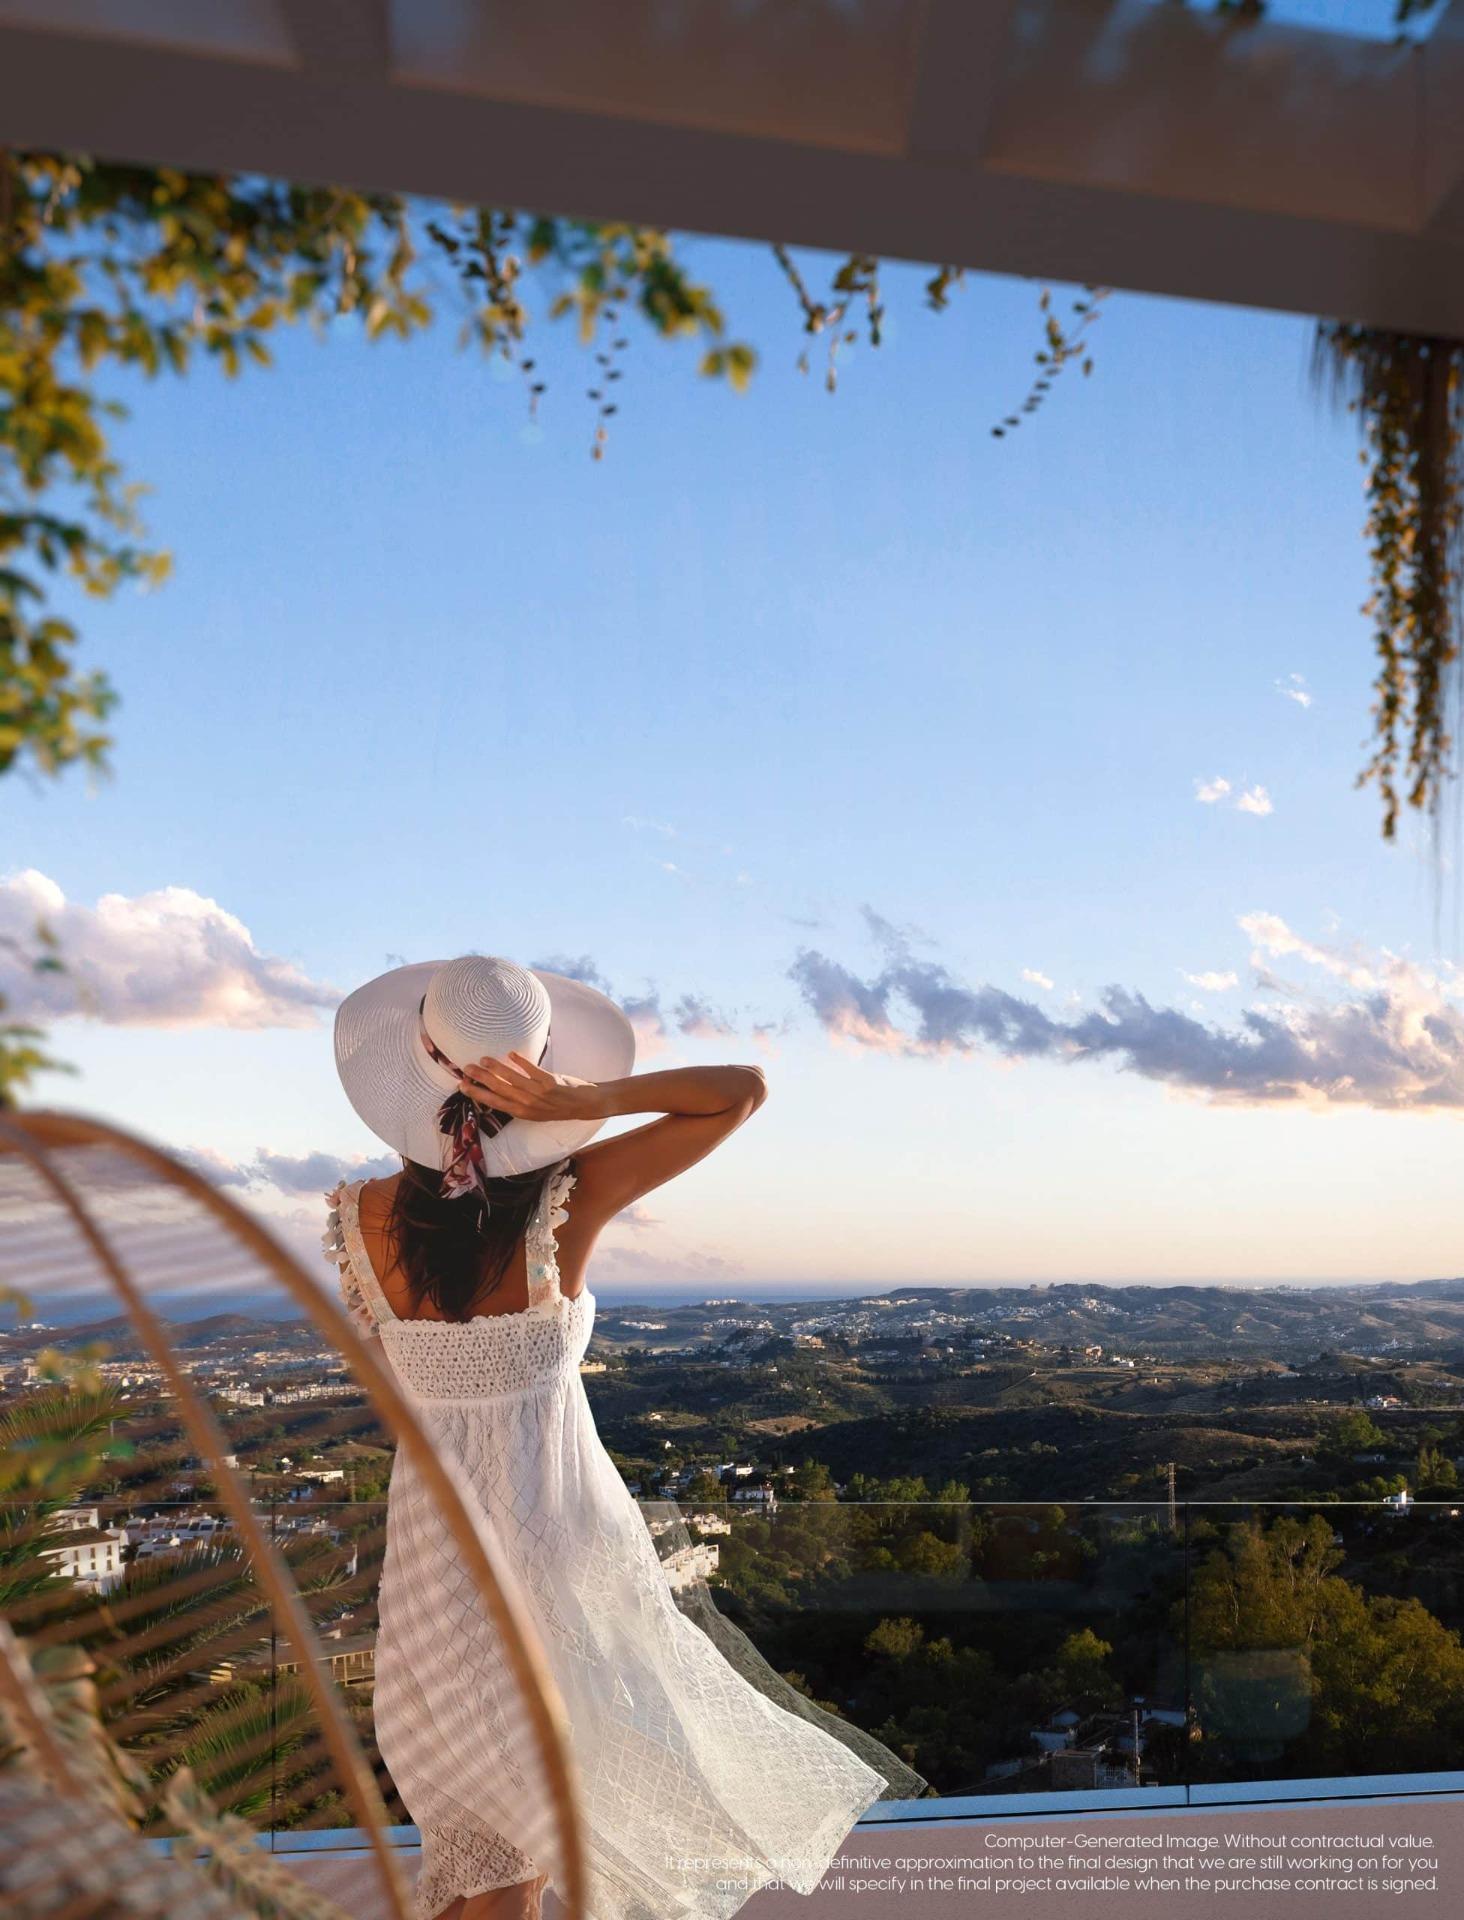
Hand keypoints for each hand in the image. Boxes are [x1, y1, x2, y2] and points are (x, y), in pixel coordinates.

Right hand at [458, 1051, 608, 1121]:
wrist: (586, 1105)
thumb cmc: (559, 1107)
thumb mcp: (536, 1110)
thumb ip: (519, 1101)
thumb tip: (500, 1087)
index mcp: (523, 1113)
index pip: (495, 1103)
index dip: (478, 1094)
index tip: (463, 1085)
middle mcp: (529, 1104)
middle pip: (499, 1090)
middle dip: (481, 1079)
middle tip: (466, 1068)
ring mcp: (539, 1093)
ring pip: (512, 1079)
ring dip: (496, 1068)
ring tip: (483, 1059)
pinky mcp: (550, 1082)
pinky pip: (532, 1069)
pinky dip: (520, 1061)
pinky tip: (510, 1053)